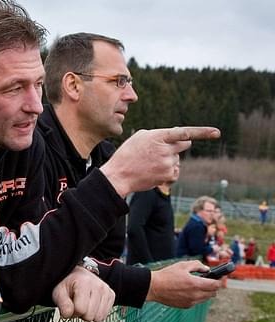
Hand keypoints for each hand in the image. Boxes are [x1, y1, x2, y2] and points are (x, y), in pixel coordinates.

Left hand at [52, 266, 114, 321]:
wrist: (78, 276)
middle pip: (89, 316)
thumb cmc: (68, 285)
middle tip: (77, 303)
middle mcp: (98, 285)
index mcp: (84, 282)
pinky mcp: (111, 295)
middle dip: (81, 313)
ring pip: (98, 318)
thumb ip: (62, 304)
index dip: (72, 311)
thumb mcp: (59, 292)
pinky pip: (104, 316)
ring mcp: (106, 290)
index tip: (70, 304)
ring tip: (84, 304)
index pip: (80, 309)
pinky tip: (91, 304)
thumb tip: (68, 315)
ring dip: (89, 314)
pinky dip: (96, 313)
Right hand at [101, 126, 219, 196]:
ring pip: (178, 159)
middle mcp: (165, 149)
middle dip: (178, 146)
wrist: (119, 175)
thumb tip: (178, 135)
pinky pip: (176, 171)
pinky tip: (154, 172)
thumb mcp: (140, 137)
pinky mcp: (168, 175)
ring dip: (169, 160)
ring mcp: (168, 163)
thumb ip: (159, 134)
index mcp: (158, 136)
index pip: (184, 132)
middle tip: (164, 150)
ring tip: (151, 164)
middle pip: (185, 144)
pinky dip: (168, 172)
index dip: (202, 132)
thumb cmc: (127, 154)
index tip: (217, 133)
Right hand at [146, 260, 220, 307]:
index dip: (220, 281)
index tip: (221, 278)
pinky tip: (189, 290)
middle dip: (213, 286)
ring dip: (206, 292)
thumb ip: (197, 265)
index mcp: (195, 284)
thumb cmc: (167, 275)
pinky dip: (197, 296)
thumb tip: (206, 269)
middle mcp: (195, 295)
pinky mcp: (186, 305)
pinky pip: (197, 301)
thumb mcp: (182, 265)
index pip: (216, 285)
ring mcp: (191, 302)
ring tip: (198, 285)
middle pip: (213, 293)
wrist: (153, 287)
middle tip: (210, 280)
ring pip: (206, 298)